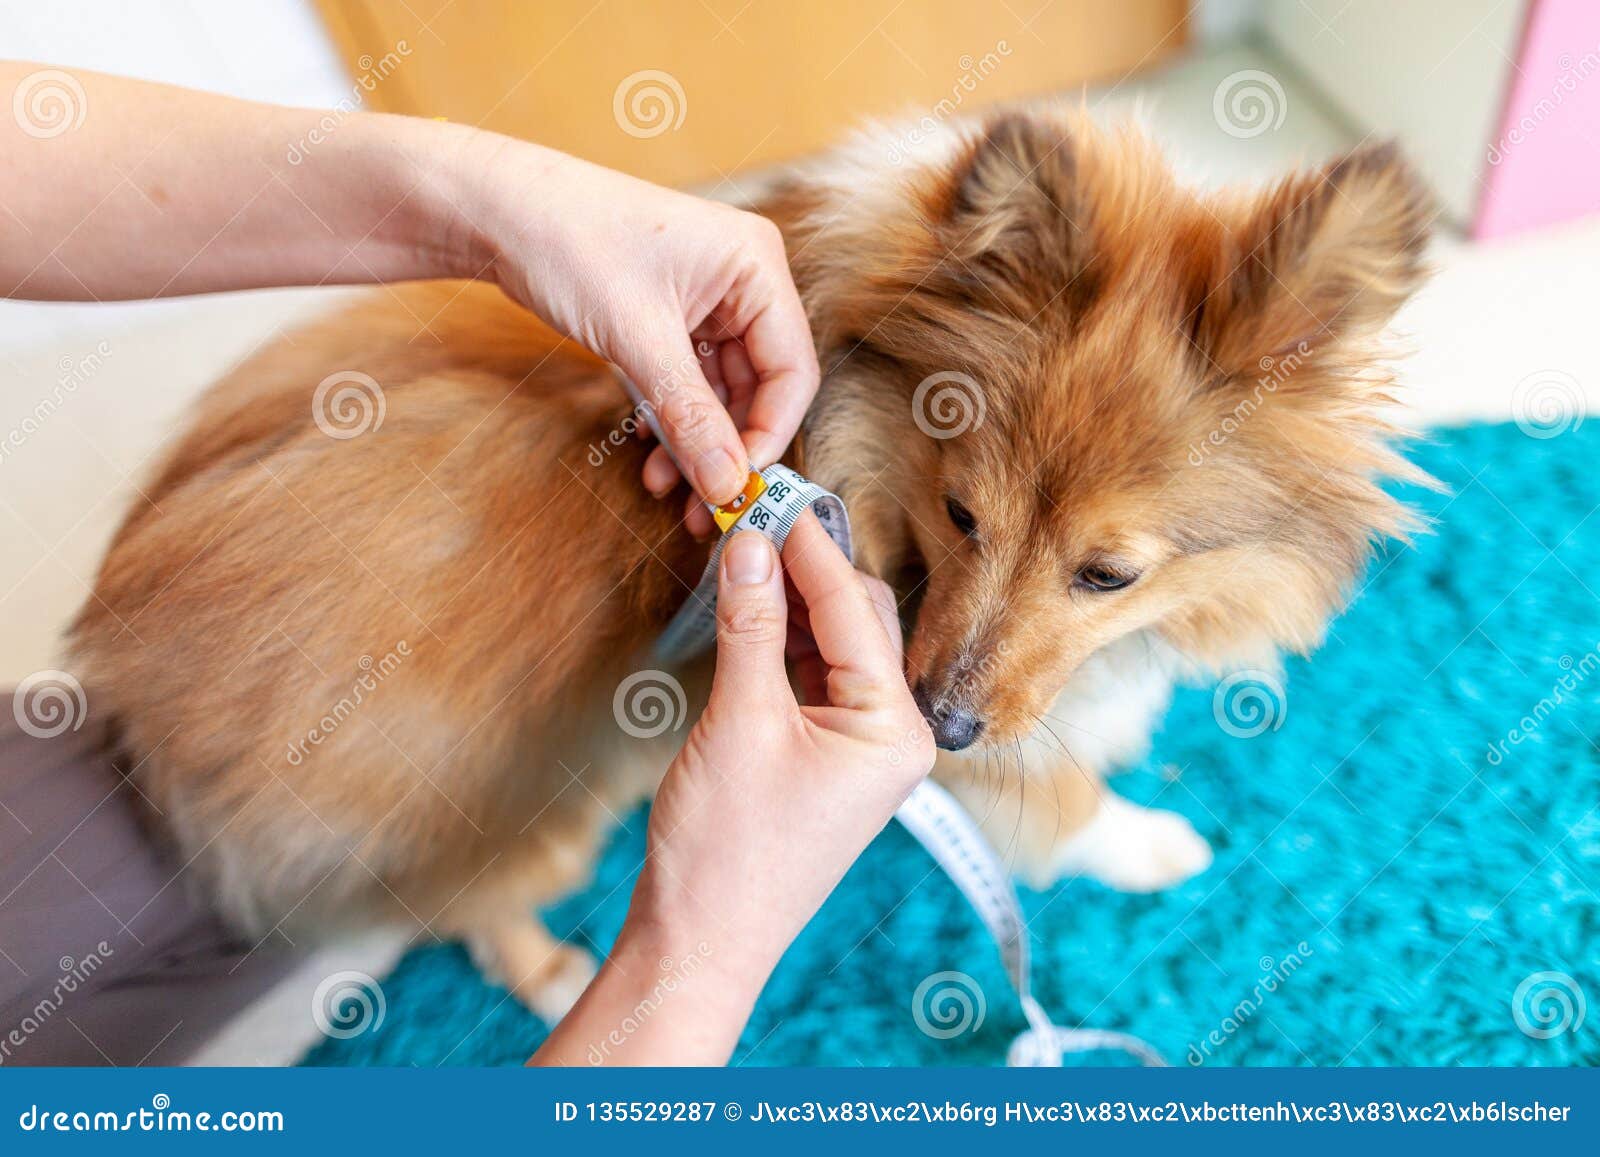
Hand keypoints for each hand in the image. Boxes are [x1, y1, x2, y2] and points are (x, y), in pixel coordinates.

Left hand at [468, 140, 818, 517]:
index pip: (791, 369)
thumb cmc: (569, 242)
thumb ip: (688, 416)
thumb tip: (727, 485)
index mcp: (756, 265)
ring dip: (695, 442)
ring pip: (721, 392)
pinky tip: (649, 453)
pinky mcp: (674, 315)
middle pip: (760, 387)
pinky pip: (689, 381)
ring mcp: (709, 298)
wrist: (498, 210)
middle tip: (703, 508)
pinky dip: (671, 419)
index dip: (769, 434)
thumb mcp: (636, 339)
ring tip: (665, 488)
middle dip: (728, 448)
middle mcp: (744, 280)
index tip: (737, 487)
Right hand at [629, 516, 933, 989]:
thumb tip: (749, 542)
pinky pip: (812, 676)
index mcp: (895, 728)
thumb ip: (750, 624)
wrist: (701, 938)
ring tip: (743, 548)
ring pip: (832, 643)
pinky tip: (747, 604)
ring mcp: (860, 746)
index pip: (854, 608)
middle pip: (856, 618)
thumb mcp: (738, 721)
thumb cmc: (727, 850)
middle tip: (753, 511)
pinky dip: (780, 639)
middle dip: (805, 565)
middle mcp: (893, 734)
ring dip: (789, 598)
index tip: (772, 490)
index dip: (808, 544)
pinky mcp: (825, 755)